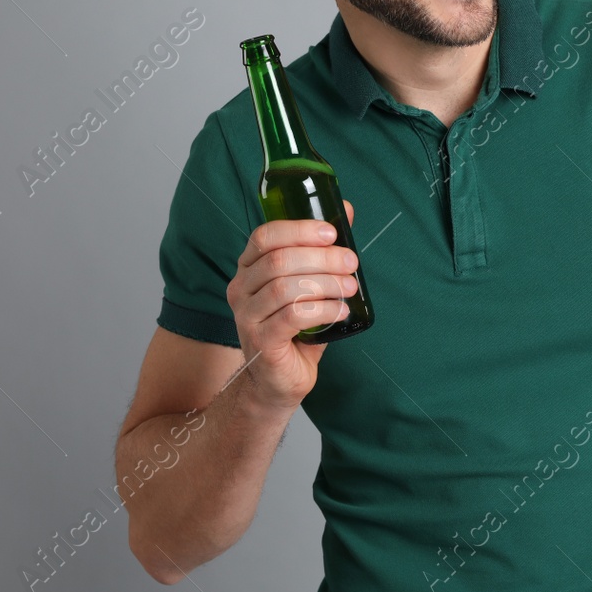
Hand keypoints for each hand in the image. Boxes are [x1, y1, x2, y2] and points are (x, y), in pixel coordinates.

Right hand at [226, 199, 358, 409]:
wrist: (278, 380)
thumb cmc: (295, 329)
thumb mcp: (309, 285)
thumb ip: (322, 251)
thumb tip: (345, 210)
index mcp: (248, 269)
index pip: (264, 237)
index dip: (299, 229)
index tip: (332, 232)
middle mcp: (240, 289)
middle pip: (279, 260)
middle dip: (321, 257)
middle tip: (351, 262)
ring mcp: (246, 316)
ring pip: (285, 287)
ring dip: (325, 283)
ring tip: (350, 288)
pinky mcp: (260, 341)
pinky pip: (293, 316)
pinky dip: (322, 310)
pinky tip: (340, 311)